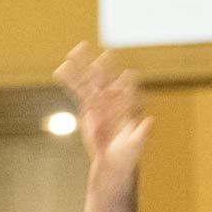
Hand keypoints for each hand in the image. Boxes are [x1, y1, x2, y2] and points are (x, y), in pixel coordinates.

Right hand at [55, 42, 152, 176]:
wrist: (113, 164)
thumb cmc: (128, 156)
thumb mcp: (135, 145)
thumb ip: (141, 133)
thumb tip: (150, 121)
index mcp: (128, 104)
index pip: (126, 86)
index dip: (122, 78)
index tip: (117, 67)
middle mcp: (114, 99)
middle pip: (106, 78)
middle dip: (98, 62)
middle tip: (90, 47)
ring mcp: (100, 102)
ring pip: (90, 81)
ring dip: (81, 66)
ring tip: (73, 50)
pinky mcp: (87, 109)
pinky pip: (77, 92)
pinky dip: (70, 82)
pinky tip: (61, 70)